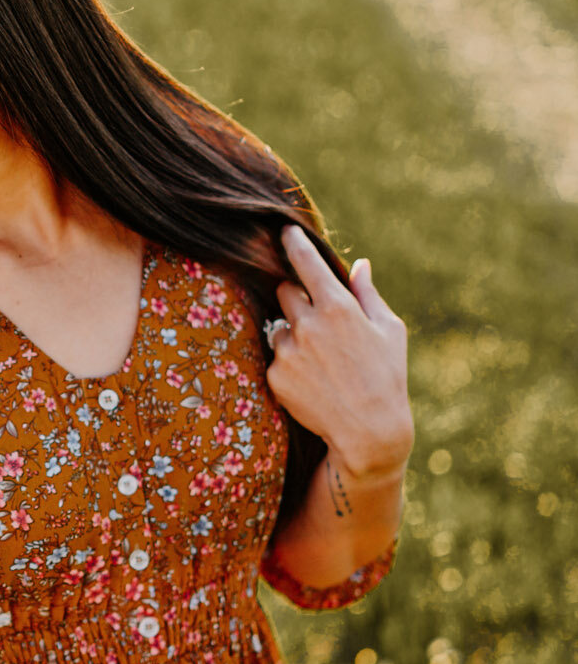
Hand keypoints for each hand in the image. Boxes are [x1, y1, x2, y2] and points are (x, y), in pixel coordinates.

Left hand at [265, 225, 413, 483]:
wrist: (369, 432)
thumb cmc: (387, 377)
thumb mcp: (389, 332)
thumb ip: (368, 294)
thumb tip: (361, 264)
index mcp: (338, 308)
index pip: (305, 263)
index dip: (292, 243)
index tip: (283, 231)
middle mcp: (308, 324)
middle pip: (284, 291)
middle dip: (297, 297)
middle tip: (318, 319)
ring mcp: (288, 350)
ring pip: (278, 326)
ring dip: (293, 334)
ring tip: (322, 361)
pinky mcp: (275, 374)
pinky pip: (276, 356)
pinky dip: (290, 363)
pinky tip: (313, 380)